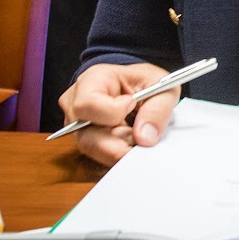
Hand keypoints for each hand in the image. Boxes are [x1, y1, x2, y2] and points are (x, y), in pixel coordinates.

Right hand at [57, 63, 177, 166]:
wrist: (139, 89)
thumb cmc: (145, 83)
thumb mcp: (161, 86)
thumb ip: (157, 110)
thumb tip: (144, 138)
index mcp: (92, 81)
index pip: (87, 104)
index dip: (112, 112)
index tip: (133, 106)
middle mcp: (76, 105)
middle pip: (86, 135)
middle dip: (120, 142)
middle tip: (142, 135)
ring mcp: (77, 127)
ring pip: (92, 150)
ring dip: (120, 148)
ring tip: (138, 136)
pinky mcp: (85, 143)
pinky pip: (98, 158)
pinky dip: (118, 155)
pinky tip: (131, 144)